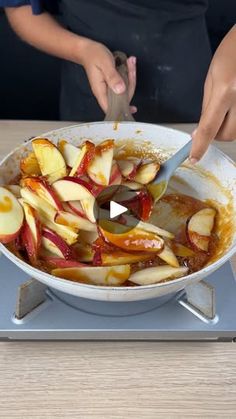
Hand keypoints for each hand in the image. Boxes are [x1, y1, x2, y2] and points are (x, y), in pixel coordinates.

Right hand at [79, 39, 136, 113]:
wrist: (88, 50)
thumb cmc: (94, 56)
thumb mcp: (104, 64)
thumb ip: (112, 77)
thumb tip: (120, 90)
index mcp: (100, 91)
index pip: (111, 108)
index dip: (121, 110)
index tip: (133, 109)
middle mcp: (105, 92)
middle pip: (122, 98)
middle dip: (131, 84)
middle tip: (131, 68)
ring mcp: (110, 88)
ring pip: (125, 90)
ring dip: (131, 77)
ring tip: (130, 62)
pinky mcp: (113, 84)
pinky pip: (124, 84)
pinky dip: (129, 75)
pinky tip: (129, 65)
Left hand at [190, 25, 235, 162]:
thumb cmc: (232, 52)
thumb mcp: (212, 78)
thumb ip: (207, 107)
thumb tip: (200, 131)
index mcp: (226, 91)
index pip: (209, 127)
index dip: (200, 145)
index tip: (194, 157)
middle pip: (227, 135)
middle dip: (217, 133)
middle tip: (215, 118)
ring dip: (228, 126)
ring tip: (228, 105)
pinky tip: (235, 103)